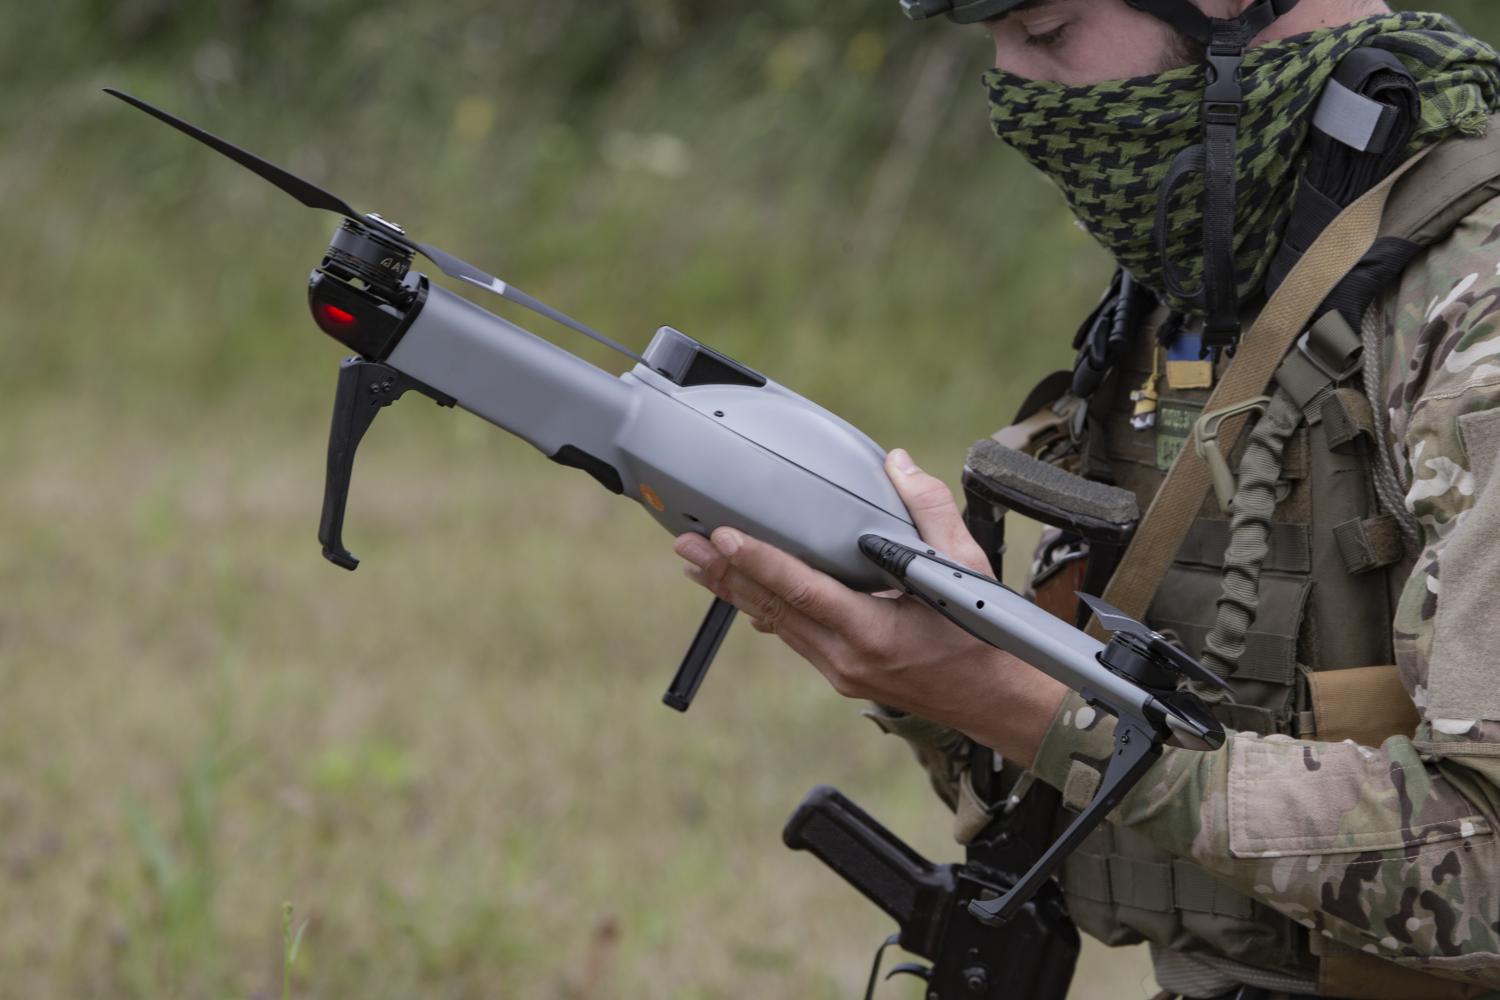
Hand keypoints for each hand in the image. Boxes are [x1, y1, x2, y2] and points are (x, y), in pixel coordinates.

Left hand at [673, 448, 1064, 766]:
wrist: (994, 702)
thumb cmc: (984, 637)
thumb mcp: (966, 568)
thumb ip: (929, 511)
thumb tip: (898, 464)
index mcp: (875, 632)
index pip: (802, 591)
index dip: (758, 562)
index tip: (722, 537)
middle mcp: (846, 657)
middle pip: (772, 608)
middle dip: (725, 574)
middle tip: (685, 543)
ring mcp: (839, 668)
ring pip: (774, 622)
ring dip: (734, 590)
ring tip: (696, 561)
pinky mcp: (839, 670)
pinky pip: (791, 633)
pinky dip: (762, 606)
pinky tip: (739, 588)